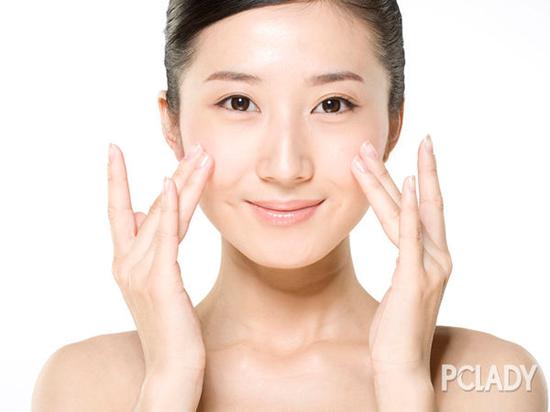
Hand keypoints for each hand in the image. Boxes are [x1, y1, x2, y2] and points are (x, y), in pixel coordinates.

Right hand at [107, 142, 211, 380]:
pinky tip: (171, 184)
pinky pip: (166, 236)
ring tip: (201, 155)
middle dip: (173, 173)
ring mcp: (140, 271)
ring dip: (183, 182)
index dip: (116, 180)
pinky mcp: (160, 280)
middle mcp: (127, 263)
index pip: (119, 212)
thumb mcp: (160, 286)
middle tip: (193, 145)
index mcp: (125, 263)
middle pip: (150, 207)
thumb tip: (158, 222)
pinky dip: (168, 209)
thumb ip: (156, 253)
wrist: (172, 368)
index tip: (114, 150)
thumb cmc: (171, 329)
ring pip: (164, 215)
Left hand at [351, 135, 451, 407]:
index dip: (418, 178)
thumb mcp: (402, 286)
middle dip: (396, 169)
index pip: (423, 209)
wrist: (401, 363)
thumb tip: (400, 244)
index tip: (408, 152)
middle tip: (376, 141)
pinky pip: (410, 237)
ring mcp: (429, 266)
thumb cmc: (396, 328)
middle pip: (415, 203)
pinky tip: (406, 182)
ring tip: (365, 155)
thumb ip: (405, 261)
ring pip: (405, 213)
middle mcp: (437, 256)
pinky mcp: (415, 278)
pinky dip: (409, 209)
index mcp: (432, 257)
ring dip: (385, 181)